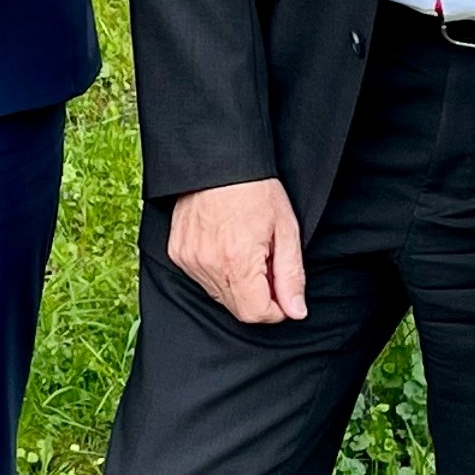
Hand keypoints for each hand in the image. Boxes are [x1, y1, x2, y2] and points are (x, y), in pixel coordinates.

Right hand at [169, 178, 306, 326]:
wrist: (217, 160)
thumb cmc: (255, 190)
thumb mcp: (286, 230)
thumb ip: (291, 276)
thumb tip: (296, 311)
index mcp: (239, 261)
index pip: (256, 314)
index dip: (276, 308)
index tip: (282, 289)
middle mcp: (209, 265)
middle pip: (238, 308)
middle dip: (258, 295)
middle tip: (266, 261)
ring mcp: (189, 260)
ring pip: (220, 295)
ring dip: (238, 284)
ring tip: (244, 249)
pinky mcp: (178, 253)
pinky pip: (201, 279)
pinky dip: (217, 271)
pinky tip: (225, 245)